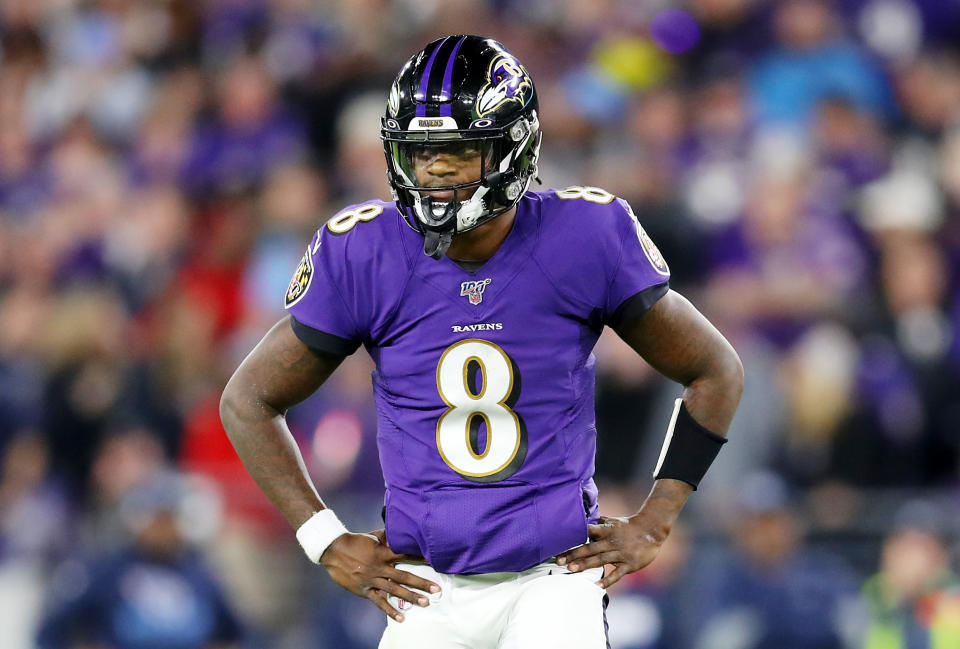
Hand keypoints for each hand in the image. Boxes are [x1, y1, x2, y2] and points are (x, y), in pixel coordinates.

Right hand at [320, 529, 439, 621]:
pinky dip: (390, 610)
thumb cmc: (355, 541)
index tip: (434, 562)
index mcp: (383, 552)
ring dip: (411, 597)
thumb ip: (389, 536)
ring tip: (425, 602)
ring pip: (395, 590)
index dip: (420, 558)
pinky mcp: (364, 590)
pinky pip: (379, 602)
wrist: (333, 550)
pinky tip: (401, 617)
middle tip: (436, 589)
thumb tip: (402, 530)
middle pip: (404, 576)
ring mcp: (372, 580)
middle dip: (421, 583)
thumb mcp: (373, 536)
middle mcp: (380, 567)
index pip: (406, 555)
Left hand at [556, 514, 668, 588]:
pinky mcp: (629, 564)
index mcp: (607, 530)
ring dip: (585, 565)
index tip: (560, 542)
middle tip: (559, 561)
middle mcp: (612, 542)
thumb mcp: (612, 521)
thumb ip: (597, 522)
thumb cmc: (628, 526)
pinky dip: (607, 580)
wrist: (652, 530)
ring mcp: (621, 554)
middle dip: (574, 554)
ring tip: (571, 569)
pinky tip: (597, 586)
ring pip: (600, 560)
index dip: (574, 537)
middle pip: (590, 548)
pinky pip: (617, 574)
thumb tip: (580, 519)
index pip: (588, 532)